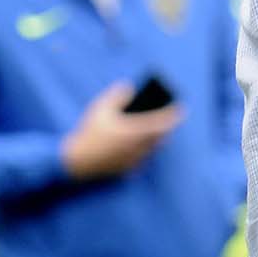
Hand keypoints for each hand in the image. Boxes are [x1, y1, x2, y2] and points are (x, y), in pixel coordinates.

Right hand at [60, 82, 180, 179]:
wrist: (76, 162)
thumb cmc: (89, 134)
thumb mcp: (100, 109)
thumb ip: (116, 96)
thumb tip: (128, 87)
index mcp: (135, 132)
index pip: (163, 123)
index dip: (174, 115)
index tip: (181, 109)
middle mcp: (138, 147)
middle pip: (161, 137)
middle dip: (166, 128)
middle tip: (168, 120)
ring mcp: (133, 160)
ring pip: (152, 149)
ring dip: (156, 140)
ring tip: (156, 131)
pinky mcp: (127, 169)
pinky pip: (141, 159)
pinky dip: (143, 151)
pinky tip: (139, 146)